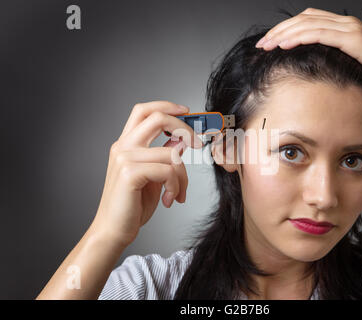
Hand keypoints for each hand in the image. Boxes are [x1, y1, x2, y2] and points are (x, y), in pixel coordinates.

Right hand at [90, 101, 203, 246]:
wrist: (113, 231)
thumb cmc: (132, 206)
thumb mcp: (153, 177)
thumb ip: (163, 156)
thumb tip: (180, 141)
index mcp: (126, 144)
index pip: (144, 111)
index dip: (167, 106)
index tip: (187, 112)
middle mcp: (122, 146)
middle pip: (157, 118)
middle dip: (184, 127)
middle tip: (198, 143)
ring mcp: (124, 158)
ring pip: (170, 152)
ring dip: (183, 176)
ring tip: (178, 193)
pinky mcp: (130, 173)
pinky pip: (168, 170)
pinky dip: (176, 186)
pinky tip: (170, 200)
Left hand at [255, 7, 361, 93]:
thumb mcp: (352, 62)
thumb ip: (334, 59)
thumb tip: (314, 68)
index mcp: (342, 27)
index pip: (307, 21)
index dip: (285, 29)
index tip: (269, 43)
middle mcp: (344, 23)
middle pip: (303, 20)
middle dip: (279, 31)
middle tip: (262, 44)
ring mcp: (348, 29)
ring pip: (308, 25)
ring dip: (284, 34)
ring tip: (267, 45)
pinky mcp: (353, 39)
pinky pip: (320, 34)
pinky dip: (300, 37)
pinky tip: (285, 44)